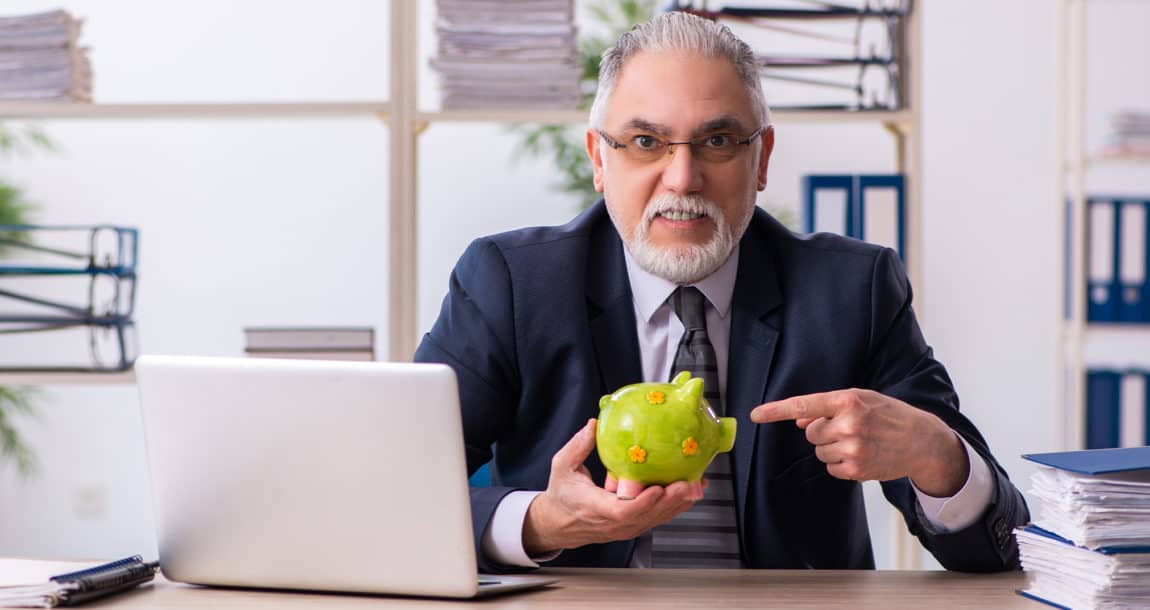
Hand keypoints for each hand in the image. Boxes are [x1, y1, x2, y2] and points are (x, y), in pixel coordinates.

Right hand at [522, 419, 705, 555]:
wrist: (559, 522)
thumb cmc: (561, 493)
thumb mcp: (562, 466)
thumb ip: (578, 446)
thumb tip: (594, 424)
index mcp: (593, 507)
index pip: (621, 512)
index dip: (642, 502)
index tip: (657, 488)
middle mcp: (612, 522)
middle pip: (646, 516)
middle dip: (669, 501)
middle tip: (687, 483)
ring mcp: (625, 527)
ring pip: (655, 519)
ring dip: (677, 504)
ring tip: (695, 484)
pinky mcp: (633, 526)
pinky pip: (656, 518)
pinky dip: (675, 506)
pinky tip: (690, 492)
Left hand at [749, 389, 967, 496]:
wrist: (921, 441)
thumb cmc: (888, 415)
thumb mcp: (861, 400)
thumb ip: (828, 408)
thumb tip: (799, 422)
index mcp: (847, 400)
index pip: (803, 405)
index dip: (776, 410)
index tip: (755, 414)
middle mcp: (848, 424)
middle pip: (810, 433)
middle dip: (823, 431)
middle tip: (849, 428)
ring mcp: (852, 449)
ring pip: (819, 451)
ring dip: (832, 448)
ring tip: (859, 441)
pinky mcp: (856, 470)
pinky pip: (830, 467)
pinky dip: (840, 463)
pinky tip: (861, 455)